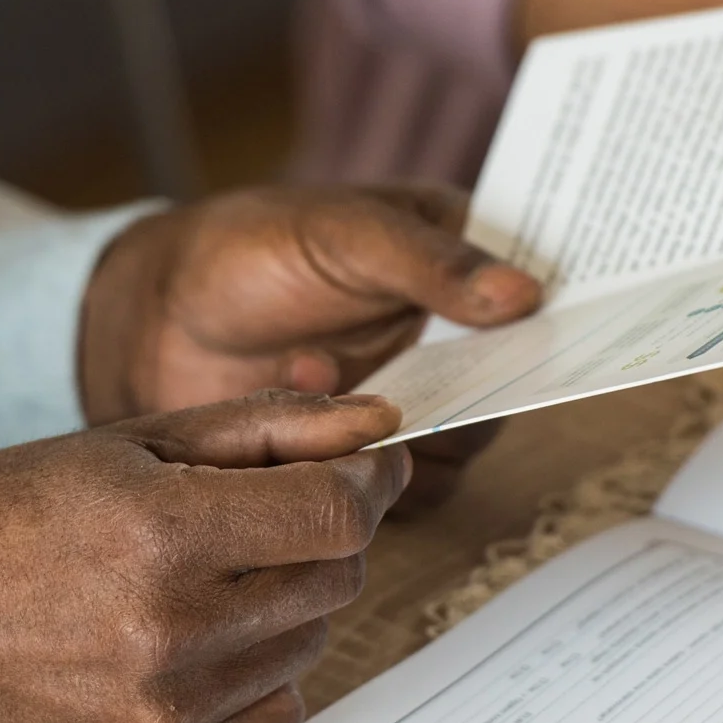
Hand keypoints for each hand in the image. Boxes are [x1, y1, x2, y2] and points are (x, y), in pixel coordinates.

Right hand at [0, 390, 409, 722]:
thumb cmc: (8, 516)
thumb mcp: (132, 442)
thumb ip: (266, 428)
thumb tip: (376, 423)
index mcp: (159, 533)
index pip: (336, 514)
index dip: (367, 481)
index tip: (362, 467)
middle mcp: (167, 631)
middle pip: (335, 578)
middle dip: (324, 534)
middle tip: (267, 514)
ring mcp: (163, 710)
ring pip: (311, 644)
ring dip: (288, 602)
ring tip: (208, 577)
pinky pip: (276, 715)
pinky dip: (261, 674)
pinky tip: (199, 640)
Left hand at [81, 185, 539, 509]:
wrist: (154, 319)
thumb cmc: (249, 249)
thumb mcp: (344, 234)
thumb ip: (432, 265)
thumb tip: (526, 295)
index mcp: (460, 254)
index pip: (545, 289)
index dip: (567, 315)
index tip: (549, 329)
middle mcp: (451, 333)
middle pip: (518, 382)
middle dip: (468, 386)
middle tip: (407, 370)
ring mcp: (415, 395)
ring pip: (466, 441)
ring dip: (403, 423)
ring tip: (317, 365)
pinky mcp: (371, 455)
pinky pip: (411, 487)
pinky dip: (360, 457)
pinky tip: (299, 387)